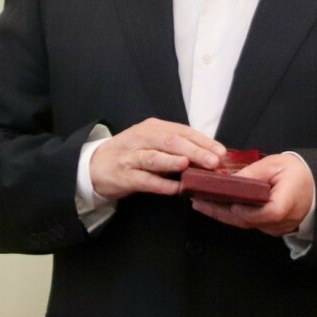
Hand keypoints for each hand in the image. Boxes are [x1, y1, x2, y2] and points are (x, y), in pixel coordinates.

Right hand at [89, 118, 224, 200]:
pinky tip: (175, 188)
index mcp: (153, 128)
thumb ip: (176, 147)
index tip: (221, 152)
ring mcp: (131, 157)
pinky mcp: (124, 176)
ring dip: (174, 161)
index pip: (182, 131)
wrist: (95, 166)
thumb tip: (209, 156)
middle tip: (213, 161)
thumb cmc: (131, 154)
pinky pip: (144, 179)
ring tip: (190, 166)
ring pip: (154, 157)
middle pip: (171, 142)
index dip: (203, 141)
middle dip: (194, 151)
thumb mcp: (152, 144)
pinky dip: (161, 184)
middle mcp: (142, 138)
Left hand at [190, 153, 313, 235]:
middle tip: (199, 201)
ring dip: (221, 214)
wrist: (313, 187)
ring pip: (244, 224)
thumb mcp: (277, 164)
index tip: (232, 203)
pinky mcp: (267, 227)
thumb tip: (230, 179)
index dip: (248, 210)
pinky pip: (247, 223)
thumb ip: (255, 172)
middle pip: (248, 221)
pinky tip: (216, 206)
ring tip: (200, 203)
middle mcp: (279, 221)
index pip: (268, 213)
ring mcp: (273, 227)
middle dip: (221, 211)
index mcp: (287, 203)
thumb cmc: (297, 173)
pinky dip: (230, 215)